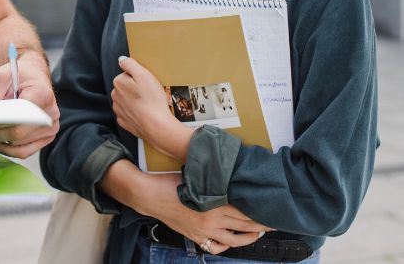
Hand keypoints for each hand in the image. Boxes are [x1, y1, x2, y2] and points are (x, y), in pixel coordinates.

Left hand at [0, 50, 59, 157]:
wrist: (33, 76)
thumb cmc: (19, 74)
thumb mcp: (1, 77)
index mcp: (42, 95)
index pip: (18, 116)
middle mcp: (50, 114)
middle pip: (17, 134)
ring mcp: (50, 128)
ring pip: (19, 146)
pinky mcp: (46, 137)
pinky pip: (24, 151)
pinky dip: (7, 150)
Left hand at [112, 56, 190, 160]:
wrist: (156, 126)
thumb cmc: (152, 99)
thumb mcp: (143, 75)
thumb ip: (130, 64)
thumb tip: (121, 59)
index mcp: (118, 82)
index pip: (127, 74)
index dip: (139, 77)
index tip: (147, 83)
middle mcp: (115, 96)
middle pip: (126, 87)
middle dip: (136, 89)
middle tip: (149, 93)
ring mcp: (119, 110)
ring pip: (127, 100)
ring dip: (135, 100)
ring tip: (148, 104)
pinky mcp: (124, 122)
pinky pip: (129, 113)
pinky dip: (135, 113)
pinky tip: (144, 113)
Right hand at [137, 173, 271, 255]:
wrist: (149, 195)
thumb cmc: (170, 181)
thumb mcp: (196, 177)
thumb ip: (215, 180)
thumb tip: (232, 177)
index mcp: (214, 204)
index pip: (245, 212)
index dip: (261, 213)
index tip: (272, 211)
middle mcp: (212, 220)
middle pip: (244, 225)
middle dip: (261, 225)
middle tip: (274, 223)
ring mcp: (204, 231)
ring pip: (233, 240)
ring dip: (249, 238)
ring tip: (258, 234)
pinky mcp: (195, 236)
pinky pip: (215, 246)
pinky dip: (225, 246)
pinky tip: (231, 241)